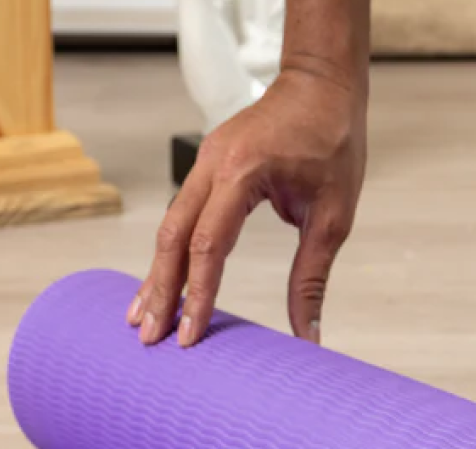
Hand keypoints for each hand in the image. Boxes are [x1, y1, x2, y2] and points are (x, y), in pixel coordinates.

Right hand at [127, 65, 365, 347]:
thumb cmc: (332, 141)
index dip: (197, 295)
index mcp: (243, 173)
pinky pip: (179, 215)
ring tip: (141, 319)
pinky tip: (159, 282)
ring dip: (156, 275)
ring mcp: (203, 162)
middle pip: (173, 237)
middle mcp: (212, 165)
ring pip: (169, 227)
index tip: (189, 335)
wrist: (321, 83)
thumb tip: (308, 336)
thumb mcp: (334, 215)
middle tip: (150, 339)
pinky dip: (169, 253)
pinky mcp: (205, 167)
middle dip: (161, 291)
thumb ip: (312, 277)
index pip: (208, 245)